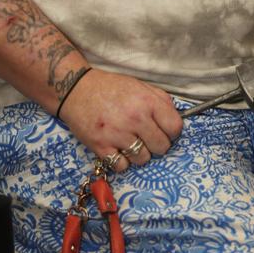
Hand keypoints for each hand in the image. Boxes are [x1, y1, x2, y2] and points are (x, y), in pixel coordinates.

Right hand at [58, 68, 182, 170]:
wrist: (77, 90)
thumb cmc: (110, 88)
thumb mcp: (139, 86)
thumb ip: (161, 101)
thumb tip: (177, 119)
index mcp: (147, 102)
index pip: (175, 128)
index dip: (171, 131)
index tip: (163, 130)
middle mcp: (135, 119)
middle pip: (162, 147)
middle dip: (156, 144)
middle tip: (145, 136)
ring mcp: (118, 134)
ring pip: (143, 159)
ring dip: (138, 153)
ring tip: (128, 140)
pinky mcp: (102, 147)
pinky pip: (123, 166)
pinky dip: (121, 160)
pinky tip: (116, 147)